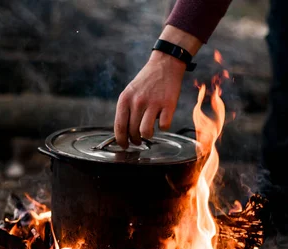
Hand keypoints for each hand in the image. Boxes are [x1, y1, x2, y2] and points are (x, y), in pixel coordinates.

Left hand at [114, 25, 201, 148]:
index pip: (119, 126)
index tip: (124, 145)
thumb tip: (124, 132)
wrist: (165, 65)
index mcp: (125, 99)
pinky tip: (162, 120)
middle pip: (132, 131)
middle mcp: (137, 101)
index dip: (121, 140)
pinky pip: (164, 126)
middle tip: (138, 140)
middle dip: (135, 140)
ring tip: (149, 132)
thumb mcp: (130, 92)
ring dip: (147, 136)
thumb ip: (126, 110)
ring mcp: (153, 103)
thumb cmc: (147, 81)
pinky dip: (163, 127)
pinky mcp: (168, 105)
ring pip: (146, 132)